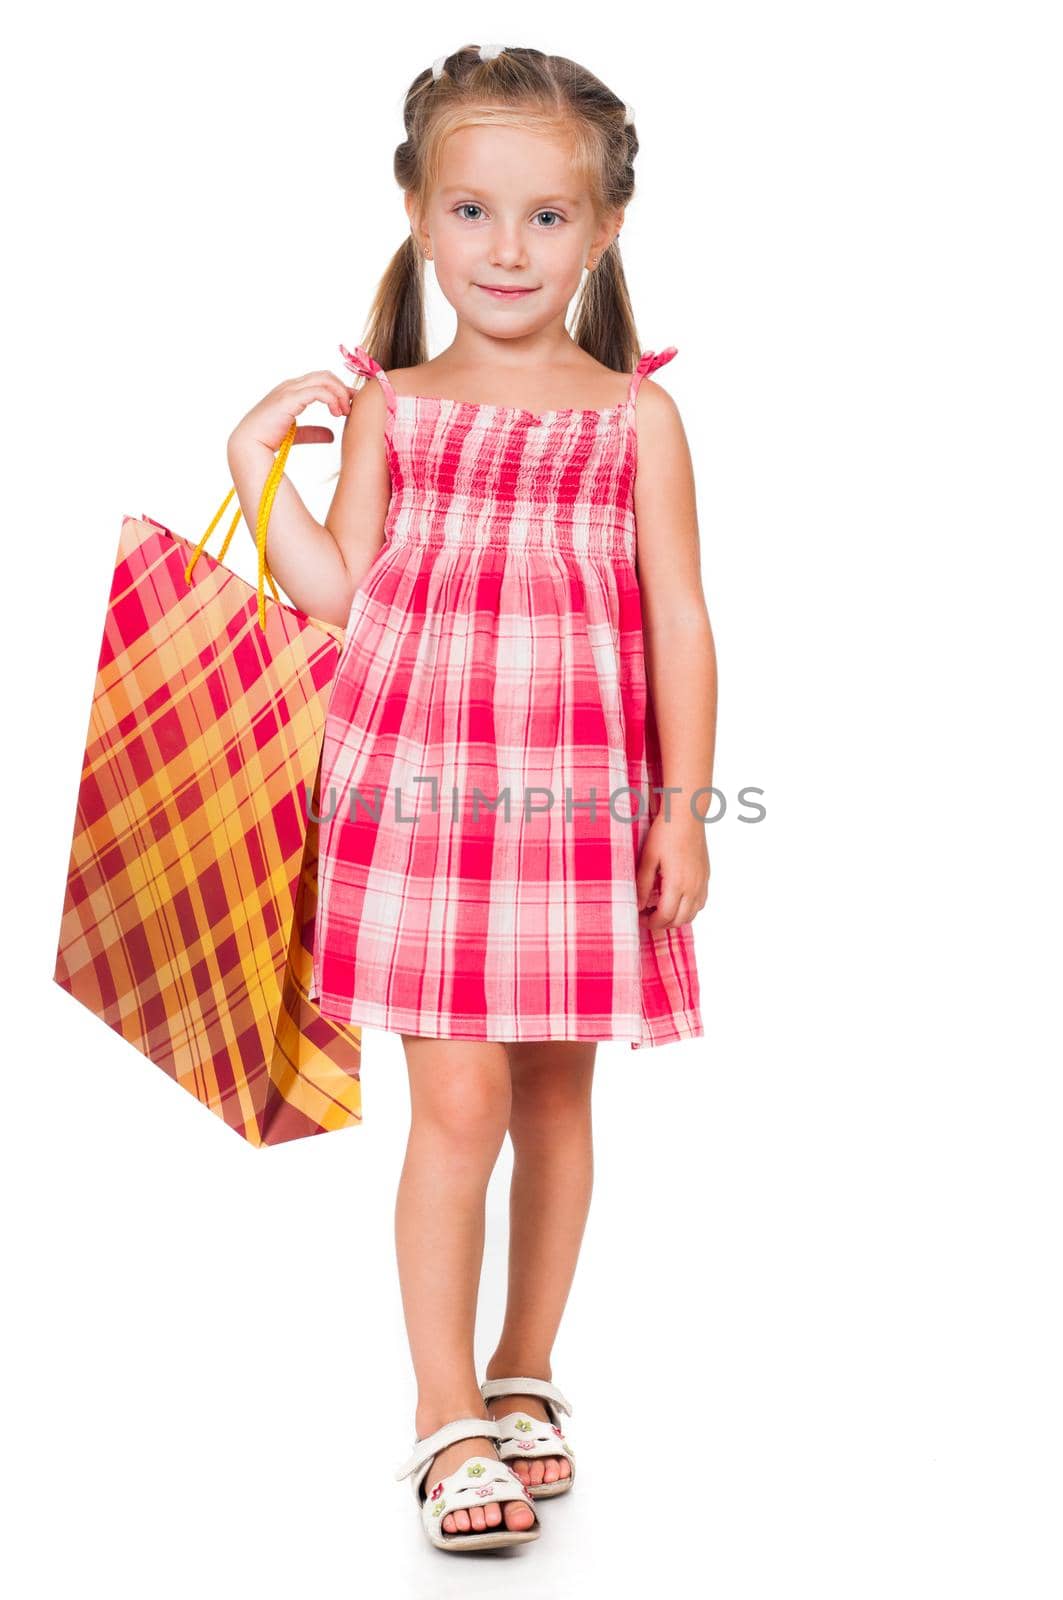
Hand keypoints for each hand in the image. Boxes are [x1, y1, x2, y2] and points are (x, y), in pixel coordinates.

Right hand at [227, 370, 355, 456]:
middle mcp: (290, 386)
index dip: (338, 389)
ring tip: (344, 412)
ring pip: (324, 379)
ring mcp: (289, 390)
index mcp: (290, 391)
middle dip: (342, 389)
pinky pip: (318, 391)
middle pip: (325, 375)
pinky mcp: (290, 398)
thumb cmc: (267, 441)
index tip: (351, 405)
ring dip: (339, 393)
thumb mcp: (297, 434)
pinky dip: (332, 399)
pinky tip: (336, 412)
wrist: (248, 446)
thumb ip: (313, 432)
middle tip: (349, 409)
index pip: (320, 380)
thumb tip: (331, 436)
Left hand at [635, 813, 709, 930]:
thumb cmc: (665, 833)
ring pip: (692, 914)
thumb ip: (642, 885)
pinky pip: (700, 903)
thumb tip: (638, 906)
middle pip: (680, 920)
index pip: (665, 916)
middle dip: (662, 924)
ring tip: (660, 909)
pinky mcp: (706, 876)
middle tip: (647, 916)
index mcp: (677, 884)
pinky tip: (676, 900)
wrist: (686, 816)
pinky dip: (688, 909)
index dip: (650, 923)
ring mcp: (702, 882)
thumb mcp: (647, 859)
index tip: (639, 917)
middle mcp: (693, 887)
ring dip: (676, 918)